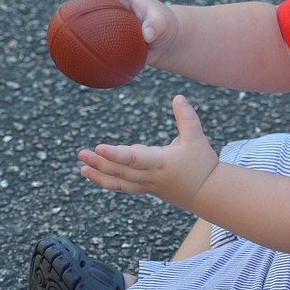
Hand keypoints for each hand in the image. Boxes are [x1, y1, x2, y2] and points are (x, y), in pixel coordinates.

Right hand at [68, 0, 177, 64]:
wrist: (168, 41)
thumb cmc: (165, 26)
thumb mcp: (163, 23)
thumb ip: (155, 26)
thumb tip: (147, 35)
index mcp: (125, 0)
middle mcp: (116, 13)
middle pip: (93, 9)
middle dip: (77, 9)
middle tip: (60, 13)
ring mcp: (114, 29)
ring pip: (94, 29)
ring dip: (80, 33)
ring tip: (62, 38)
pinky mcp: (115, 44)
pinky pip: (101, 48)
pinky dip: (93, 54)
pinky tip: (81, 64)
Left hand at [78, 96, 219, 210]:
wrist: (208, 193)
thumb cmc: (202, 164)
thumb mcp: (197, 137)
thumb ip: (187, 117)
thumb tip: (177, 97)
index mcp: (161, 162)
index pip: (134, 158)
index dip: (115, 154)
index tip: (99, 148)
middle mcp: (151, 176)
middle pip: (121, 171)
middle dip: (99, 163)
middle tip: (81, 154)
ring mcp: (147, 185)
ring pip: (120, 182)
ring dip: (100, 175)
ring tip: (82, 169)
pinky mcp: (147, 189)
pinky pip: (124, 186)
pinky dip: (109, 181)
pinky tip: (95, 175)